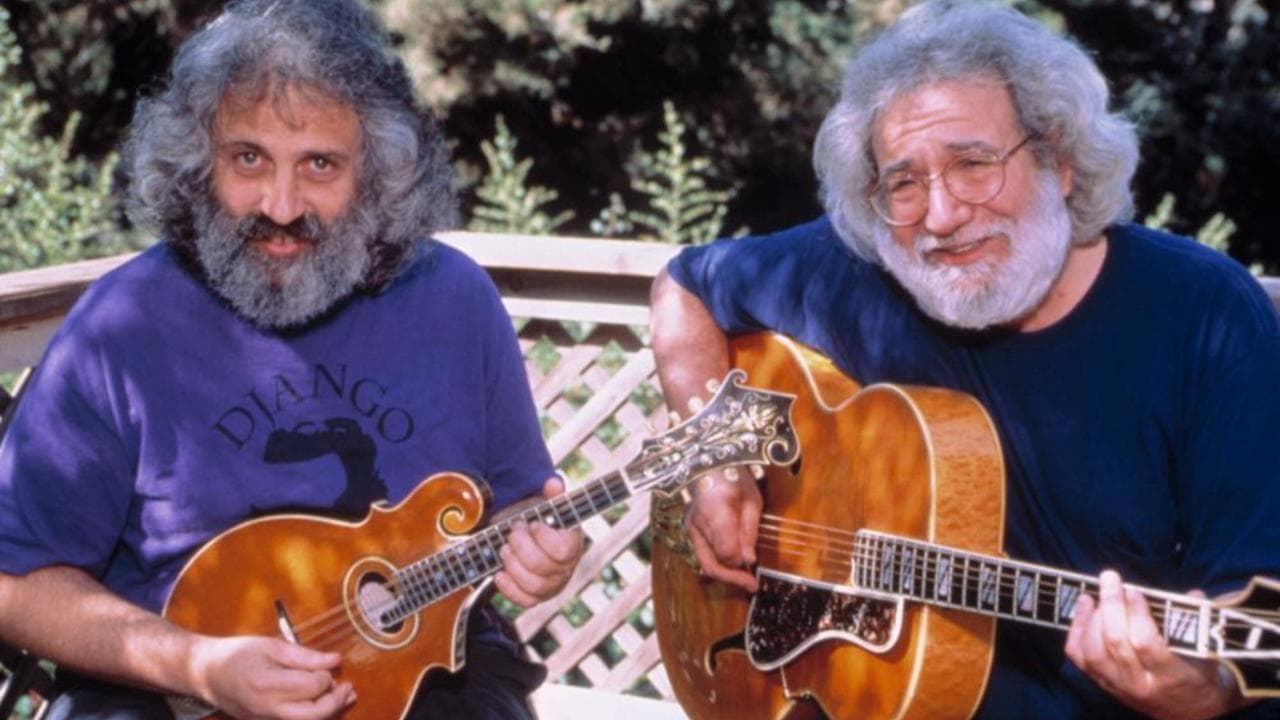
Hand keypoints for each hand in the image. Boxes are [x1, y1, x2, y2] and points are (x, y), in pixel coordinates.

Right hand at [188, 635, 352, 719]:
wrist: (205, 673)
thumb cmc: (237, 654)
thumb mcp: (272, 646)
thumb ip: (305, 656)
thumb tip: (335, 661)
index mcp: (268, 684)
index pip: (311, 687)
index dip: (325, 676)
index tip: (328, 665)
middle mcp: (267, 709)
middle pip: (312, 715)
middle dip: (335, 702)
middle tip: (349, 688)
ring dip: (329, 711)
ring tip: (347, 696)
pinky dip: (313, 715)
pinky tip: (325, 703)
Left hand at [495, 476, 584, 606]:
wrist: (535, 540)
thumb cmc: (543, 521)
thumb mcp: (547, 505)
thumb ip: (553, 494)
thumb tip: (553, 482)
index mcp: (573, 545)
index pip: (562, 550)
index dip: (543, 538)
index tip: (532, 524)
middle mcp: (565, 568)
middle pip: (542, 567)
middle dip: (521, 547)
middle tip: (513, 532)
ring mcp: (551, 585)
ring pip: (533, 585)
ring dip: (513, 565)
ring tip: (504, 548)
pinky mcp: (536, 597)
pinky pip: (525, 601)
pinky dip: (509, 588)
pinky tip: (499, 573)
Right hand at [684, 469, 760, 591]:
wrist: (712, 461)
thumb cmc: (736, 477)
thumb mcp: (752, 501)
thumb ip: (749, 532)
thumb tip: (748, 560)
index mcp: (715, 511)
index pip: (725, 553)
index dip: (740, 566)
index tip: (754, 573)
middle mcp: (697, 522)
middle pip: (709, 563)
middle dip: (731, 579)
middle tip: (750, 585)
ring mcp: (690, 525)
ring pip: (704, 560)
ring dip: (725, 571)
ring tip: (744, 577)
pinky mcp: (689, 527)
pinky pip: (703, 552)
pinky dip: (718, 561)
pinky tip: (733, 564)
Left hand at [1064, 570, 1244, 719]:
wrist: (1189, 710)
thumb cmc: (1197, 674)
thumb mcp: (1207, 652)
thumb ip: (1198, 623)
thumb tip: (1194, 595)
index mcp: (1170, 676)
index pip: (1146, 644)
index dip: (1137, 614)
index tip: (1134, 591)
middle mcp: (1140, 684)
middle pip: (1115, 643)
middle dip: (1110, 605)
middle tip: (1110, 578)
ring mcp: (1118, 685)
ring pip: (1093, 651)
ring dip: (1090, 618)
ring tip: (1094, 595)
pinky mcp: (1102, 682)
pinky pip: (1078, 657)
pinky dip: (1076, 630)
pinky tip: (1084, 608)